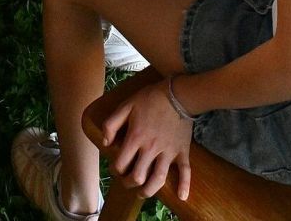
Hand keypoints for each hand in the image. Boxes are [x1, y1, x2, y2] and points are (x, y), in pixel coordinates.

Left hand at [100, 82, 192, 200]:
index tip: (115, 169)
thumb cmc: (150, 99)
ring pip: (158, 179)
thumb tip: (105, 143)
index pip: (121, 163)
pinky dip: (184, 186)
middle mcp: (151, 148)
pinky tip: (182, 197)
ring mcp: (168, 151)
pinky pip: (185, 171)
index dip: (115, 170)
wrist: (178, 94)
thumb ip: (111, 124)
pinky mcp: (182, 151)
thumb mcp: (126, 105)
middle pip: (138, 176)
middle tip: (127, 182)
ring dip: (149, 190)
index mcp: (136, 137)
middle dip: (129, 183)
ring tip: (143, 193)